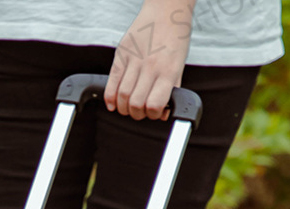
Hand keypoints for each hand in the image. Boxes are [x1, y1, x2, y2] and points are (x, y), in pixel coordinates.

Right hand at [104, 0, 194, 120]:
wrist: (166, 11)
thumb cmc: (174, 39)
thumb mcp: (179, 66)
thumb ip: (171, 90)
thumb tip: (162, 113)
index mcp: (168, 71)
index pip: (154, 105)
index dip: (152, 115)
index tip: (153, 113)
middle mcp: (150, 66)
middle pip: (135, 104)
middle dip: (136, 114)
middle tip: (138, 111)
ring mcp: (134, 59)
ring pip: (122, 96)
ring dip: (123, 108)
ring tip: (127, 106)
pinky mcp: (121, 54)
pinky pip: (111, 82)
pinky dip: (110, 97)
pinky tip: (113, 103)